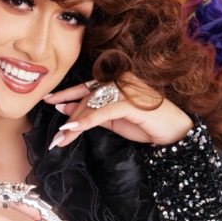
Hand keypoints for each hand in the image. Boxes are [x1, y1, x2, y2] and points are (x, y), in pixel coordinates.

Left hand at [43, 75, 193, 149]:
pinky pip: (101, 112)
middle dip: (70, 119)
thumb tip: (66, 109)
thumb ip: (93, 113)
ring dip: (74, 124)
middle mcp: (119, 80)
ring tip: (61, 140)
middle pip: (86, 98)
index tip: (48, 100)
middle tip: (57, 138)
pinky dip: (85, 121)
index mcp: (116, 81)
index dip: (67, 93)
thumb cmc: (145, 124)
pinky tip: (72, 130)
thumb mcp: (113, 119)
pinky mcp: (129, 101)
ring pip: (91, 105)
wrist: (173, 131)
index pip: (87, 86)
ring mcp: (125, 89)